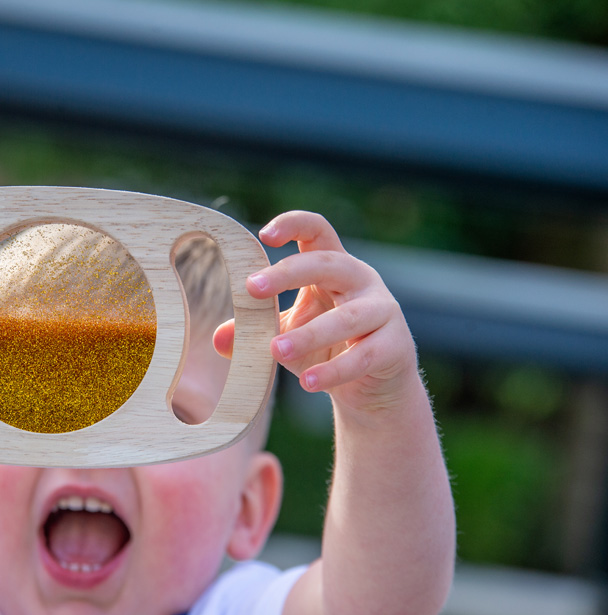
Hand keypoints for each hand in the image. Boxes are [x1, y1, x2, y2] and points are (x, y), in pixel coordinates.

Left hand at [215, 211, 419, 415]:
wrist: (372, 390)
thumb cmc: (325, 349)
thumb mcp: (286, 335)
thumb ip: (255, 332)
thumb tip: (218, 339)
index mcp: (333, 267)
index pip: (318, 231)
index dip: (294, 224)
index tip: (263, 235)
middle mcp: (361, 281)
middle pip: (329, 264)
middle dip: (289, 273)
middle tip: (251, 289)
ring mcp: (384, 312)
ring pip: (348, 318)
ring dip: (309, 334)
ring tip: (275, 350)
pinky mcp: (396, 346)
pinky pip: (364, 357)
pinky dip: (334, 371)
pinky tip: (307, 383)